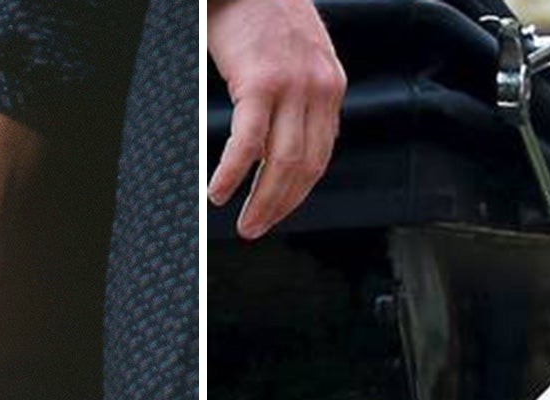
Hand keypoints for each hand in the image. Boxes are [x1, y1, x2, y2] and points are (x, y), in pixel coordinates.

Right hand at [207, 0, 346, 239]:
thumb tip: (286, 142)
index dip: (299, 193)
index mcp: (331, 86)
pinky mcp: (261, 83)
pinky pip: (248, 144)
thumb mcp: (300, 57)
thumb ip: (302, 97)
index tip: (279, 212)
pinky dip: (233, 176)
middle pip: (305, 168)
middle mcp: (319, 88)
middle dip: (280, 207)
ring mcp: (293, 86)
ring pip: (282, 164)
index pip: (321, 156)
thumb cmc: (264, 14)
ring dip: (261, 202)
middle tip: (257, 228)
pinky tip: (219, 193)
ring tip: (244, 223)